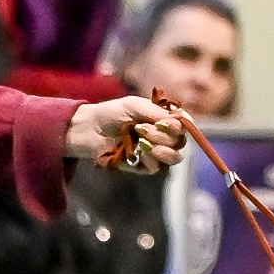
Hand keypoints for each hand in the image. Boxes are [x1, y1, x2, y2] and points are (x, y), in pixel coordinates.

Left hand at [66, 96, 187, 173]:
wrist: (89, 129)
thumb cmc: (111, 113)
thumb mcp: (134, 105)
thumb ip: (156, 111)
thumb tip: (181, 118)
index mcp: (164, 120)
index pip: (184, 125)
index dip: (180, 125)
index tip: (164, 122)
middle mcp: (163, 136)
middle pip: (180, 142)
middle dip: (164, 135)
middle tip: (141, 128)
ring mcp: (155, 152)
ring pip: (174, 157)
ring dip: (162, 149)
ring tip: (142, 142)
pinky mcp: (144, 166)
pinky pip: (156, 167)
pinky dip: (150, 159)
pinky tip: (137, 151)